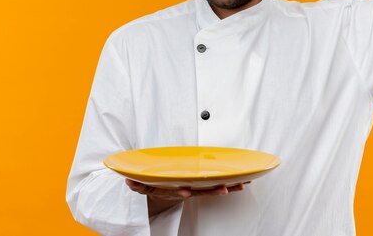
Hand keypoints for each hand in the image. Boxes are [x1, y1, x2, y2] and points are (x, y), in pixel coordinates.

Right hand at [125, 178, 249, 216]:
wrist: (163, 193)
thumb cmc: (155, 186)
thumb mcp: (143, 186)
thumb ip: (136, 184)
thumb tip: (128, 180)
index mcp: (173, 190)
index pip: (178, 192)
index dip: (181, 193)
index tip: (186, 192)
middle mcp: (187, 191)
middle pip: (201, 192)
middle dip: (213, 191)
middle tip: (224, 189)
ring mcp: (197, 190)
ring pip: (214, 189)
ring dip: (228, 188)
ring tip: (240, 185)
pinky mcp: (204, 187)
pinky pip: (219, 186)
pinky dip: (231, 185)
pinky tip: (244, 183)